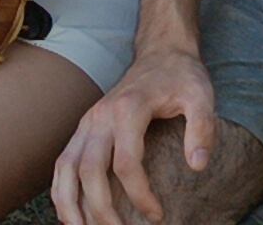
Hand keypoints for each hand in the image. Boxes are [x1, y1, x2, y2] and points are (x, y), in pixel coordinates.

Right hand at [50, 42, 225, 224]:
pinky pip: (63, 163)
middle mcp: (100, 117)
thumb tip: (198, 165)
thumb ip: (202, 128)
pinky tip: (69, 214)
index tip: (157, 216)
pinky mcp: (83, 128)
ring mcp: (87, 122)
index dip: (140, 195)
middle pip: (90, 171)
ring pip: (66, 168)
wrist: (161, 53)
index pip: (126, 163)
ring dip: (70, 205)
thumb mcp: (202, 96)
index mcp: (128, 109)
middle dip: (101, 209)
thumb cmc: (181, 77)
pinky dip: (60, 190)